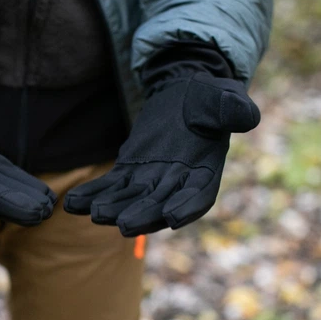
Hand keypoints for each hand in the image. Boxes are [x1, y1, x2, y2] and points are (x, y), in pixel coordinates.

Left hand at [64, 65, 258, 236]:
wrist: (183, 95)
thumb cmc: (209, 98)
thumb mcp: (224, 98)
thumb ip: (234, 109)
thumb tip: (249, 117)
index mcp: (205, 173)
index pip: (198, 196)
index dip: (187, 207)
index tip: (172, 217)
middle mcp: (177, 185)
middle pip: (158, 205)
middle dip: (141, 215)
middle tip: (123, 224)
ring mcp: (149, 181)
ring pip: (129, 200)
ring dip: (112, 208)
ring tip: (94, 211)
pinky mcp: (127, 172)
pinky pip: (107, 187)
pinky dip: (90, 196)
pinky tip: (71, 203)